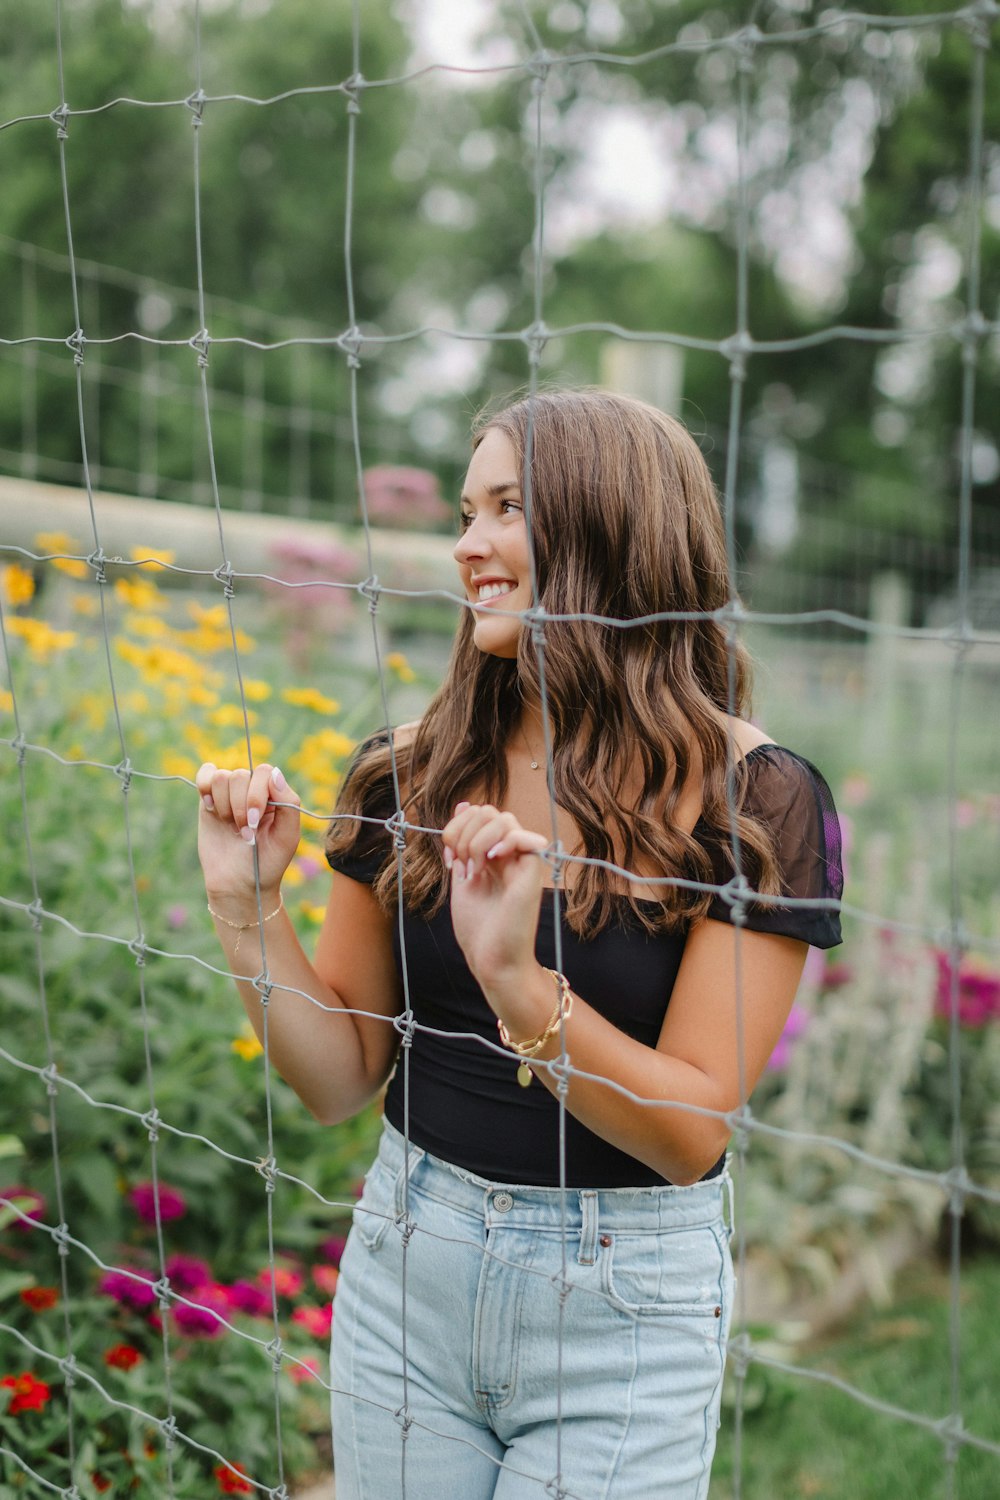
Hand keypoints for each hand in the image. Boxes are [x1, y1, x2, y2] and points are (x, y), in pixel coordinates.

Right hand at [196, 762, 300, 911]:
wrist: (238, 884)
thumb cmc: (267, 862)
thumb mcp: (287, 837)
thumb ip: (289, 803)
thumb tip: (275, 773)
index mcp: (275, 794)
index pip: (264, 772)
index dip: (256, 795)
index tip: (254, 822)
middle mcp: (253, 789)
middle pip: (240, 775)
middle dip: (239, 807)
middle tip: (243, 832)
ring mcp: (230, 793)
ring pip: (222, 777)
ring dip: (224, 805)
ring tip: (231, 827)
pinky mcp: (209, 799)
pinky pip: (206, 773)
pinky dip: (205, 787)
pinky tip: (211, 808)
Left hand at [442, 802, 548, 994]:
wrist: (492, 961)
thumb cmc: (479, 929)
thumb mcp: (461, 879)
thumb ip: (460, 846)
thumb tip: (462, 806)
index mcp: (493, 855)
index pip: (479, 815)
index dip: (458, 827)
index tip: (450, 858)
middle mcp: (510, 854)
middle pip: (490, 812)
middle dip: (465, 831)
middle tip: (460, 863)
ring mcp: (522, 862)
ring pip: (503, 819)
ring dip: (477, 840)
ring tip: (474, 870)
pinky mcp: (532, 873)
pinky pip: (522, 837)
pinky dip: (502, 842)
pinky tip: (490, 862)